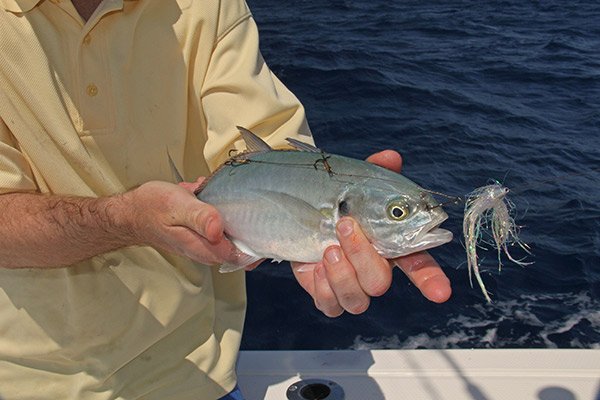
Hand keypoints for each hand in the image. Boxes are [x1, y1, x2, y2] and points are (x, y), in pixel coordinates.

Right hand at [123, 179, 248, 266]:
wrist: (131, 212)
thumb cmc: (151, 208)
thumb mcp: (177, 207)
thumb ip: (201, 218)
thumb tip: (219, 231)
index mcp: (205, 248)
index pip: (243, 255)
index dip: (258, 241)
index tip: (266, 223)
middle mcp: (207, 249)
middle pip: (241, 242)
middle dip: (243, 219)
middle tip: (235, 198)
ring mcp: (204, 243)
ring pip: (230, 230)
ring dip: (226, 210)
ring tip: (211, 193)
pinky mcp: (200, 234)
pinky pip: (218, 222)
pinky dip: (215, 206)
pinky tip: (204, 193)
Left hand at [292, 150, 451, 316]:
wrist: (299, 213)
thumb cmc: (336, 198)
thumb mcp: (354, 182)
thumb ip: (375, 172)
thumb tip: (391, 158)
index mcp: (390, 245)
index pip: (417, 265)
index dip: (429, 279)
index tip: (439, 292)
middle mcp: (372, 269)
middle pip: (380, 282)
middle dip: (363, 255)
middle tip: (344, 224)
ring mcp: (349, 284)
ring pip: (358, 301)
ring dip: (343, 274)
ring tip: (328, 248)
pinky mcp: (324, 293)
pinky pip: (330, 306)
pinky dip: (324, 288)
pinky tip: (315, 266)